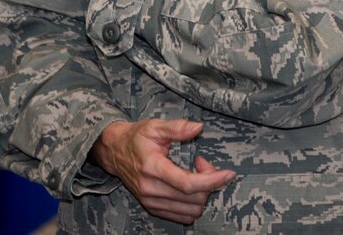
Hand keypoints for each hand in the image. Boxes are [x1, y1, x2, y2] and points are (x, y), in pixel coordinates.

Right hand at [90, 118, 235, 224]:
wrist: (115, 151)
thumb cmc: (136, 137)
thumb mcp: (155, 126)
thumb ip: (177, 128)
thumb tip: (198, 128)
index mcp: (152, 167)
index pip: (187, 183)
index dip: (212, 180)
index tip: (228, 174)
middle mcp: (151, 189)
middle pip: (193, 199)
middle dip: (208, 182)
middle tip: (202, 162)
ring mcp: (151, 202)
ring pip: (190, 211)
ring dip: (201, 194)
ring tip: (195, 173)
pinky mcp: (153, 208)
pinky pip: (182, 216)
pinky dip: (193, 203)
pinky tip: (189, 186)